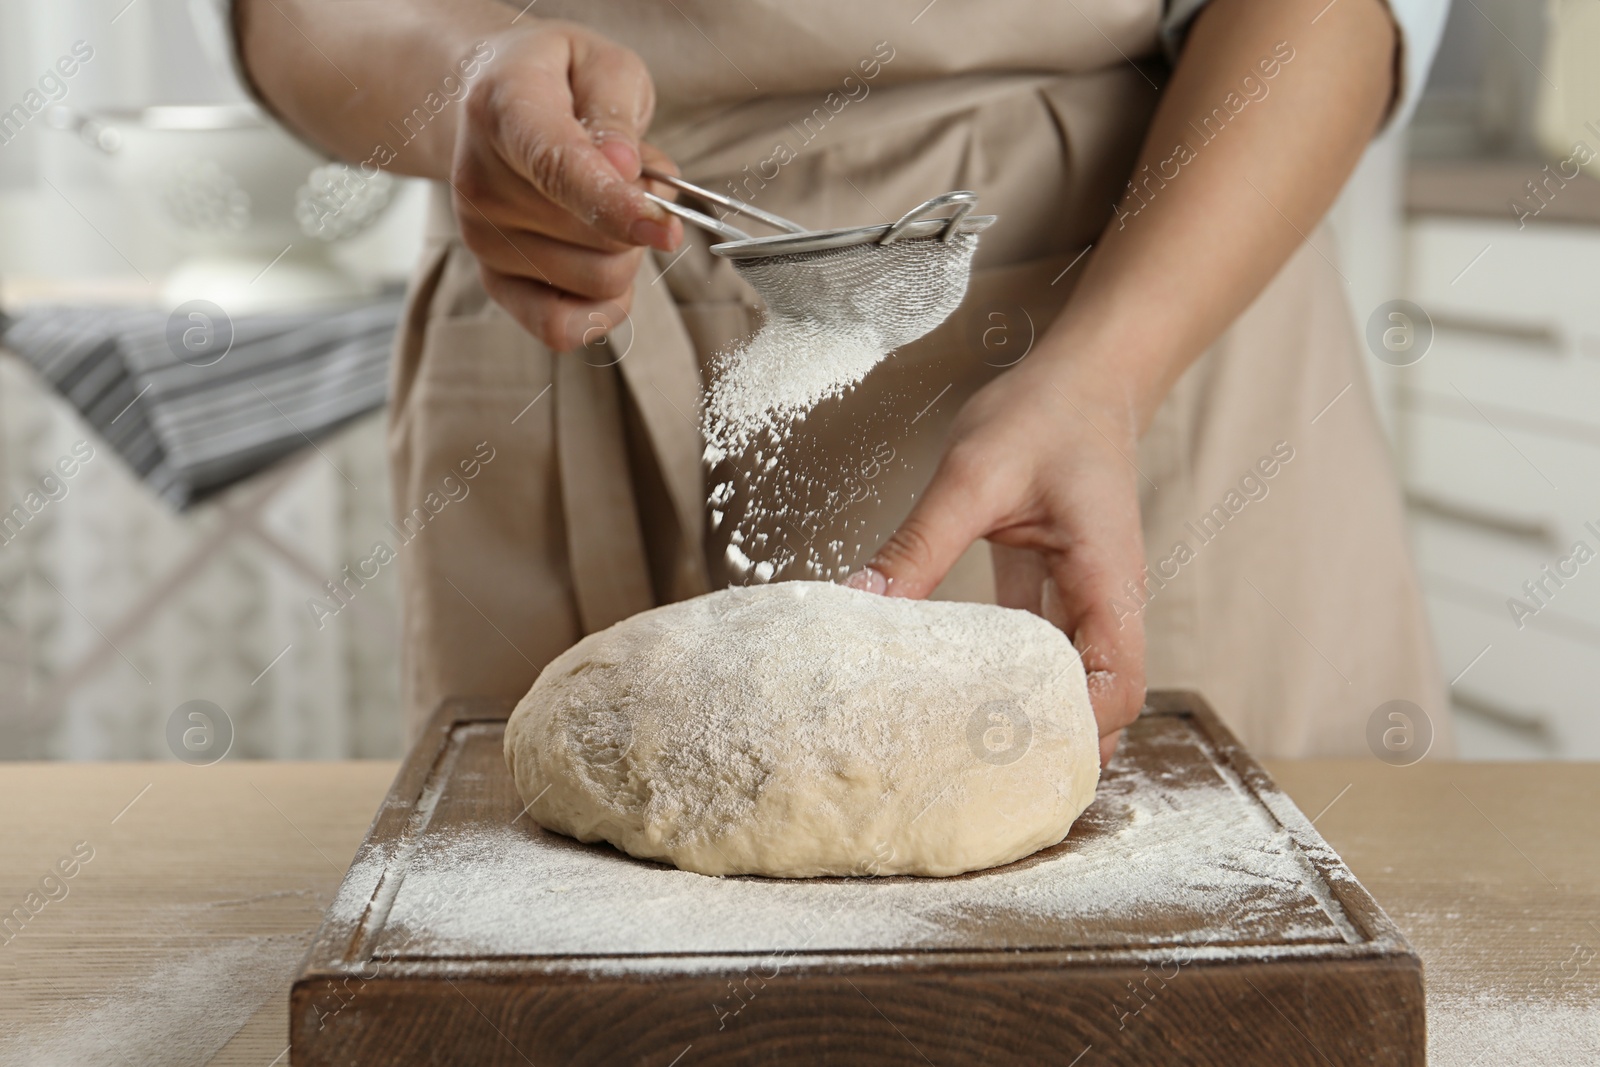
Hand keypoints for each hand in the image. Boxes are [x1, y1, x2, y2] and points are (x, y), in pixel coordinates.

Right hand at [449, 21, 681, 350]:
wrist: (491, 104)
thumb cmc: (559, 82)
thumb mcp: (602, 64)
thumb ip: (617, 111)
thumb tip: (623, 168)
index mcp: (505, 109)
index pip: (559, 169)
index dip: (618, 207)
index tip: (666, 229)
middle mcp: (481, 181)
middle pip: (596, 238)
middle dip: (641, 217)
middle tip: (633, 179)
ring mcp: (483, 237)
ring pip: (596, 282)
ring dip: (628, 252)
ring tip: (609, 206)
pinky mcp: (494, 279)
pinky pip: (560, 328)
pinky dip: (603, 310)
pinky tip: (610, 269)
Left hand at [847, 357, 1147, 764]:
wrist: (1082, 375)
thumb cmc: (1047, 414)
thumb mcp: (974, 475)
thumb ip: (920, 543)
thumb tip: (860, 602)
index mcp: (1107, 581)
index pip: (1119, 685)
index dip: (1082, 733)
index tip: (1022, 761)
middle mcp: (1106, 601)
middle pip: (1101, 702)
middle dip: (1057, 747)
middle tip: (988, 786)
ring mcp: (1085, 598)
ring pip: (1072, 682)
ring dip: (1034, 718)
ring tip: (970, 758)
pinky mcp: (1057, 588)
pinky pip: (1040, 649)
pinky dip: (1008, 678)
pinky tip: (957, 695)